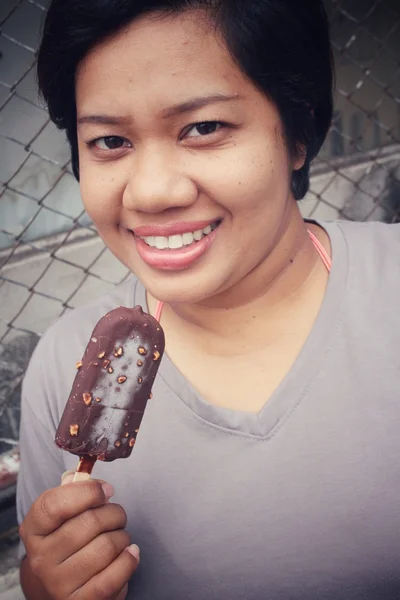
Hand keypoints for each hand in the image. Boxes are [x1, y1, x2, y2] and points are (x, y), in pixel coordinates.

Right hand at [19, 472, 138, 599]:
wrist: (62, 586)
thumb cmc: (68, 541)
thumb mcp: (63, 515)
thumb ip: (74, 491)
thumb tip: (92, 480)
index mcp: (33, 530)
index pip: (54, 504)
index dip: (87, 491)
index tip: (106, 490)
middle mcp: (41, 558)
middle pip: (90, 522)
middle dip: (114, 513)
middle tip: (116, 515)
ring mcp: (59, 583)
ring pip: (107, 546)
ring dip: (123, 536)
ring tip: (119, 536)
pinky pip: (115, 574)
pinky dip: (129, 559)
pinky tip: (129, 552)